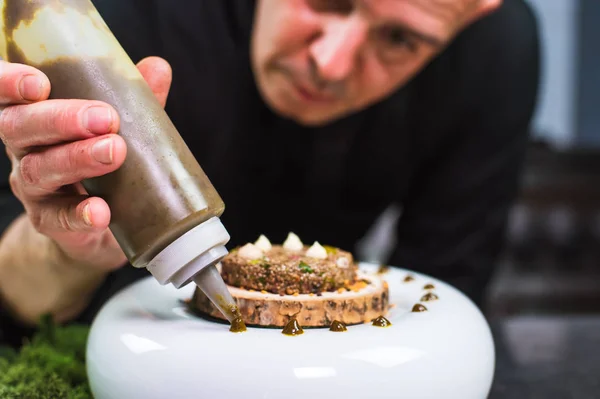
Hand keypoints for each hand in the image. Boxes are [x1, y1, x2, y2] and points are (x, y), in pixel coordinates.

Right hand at [0, 56, 171, 322]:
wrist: (99, 219)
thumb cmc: (102, 160)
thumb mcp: (116, 126)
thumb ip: (132, 98)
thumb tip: (157, 67)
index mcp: (33, 114)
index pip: (8, 95)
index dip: (9, 84)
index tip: (38, 82)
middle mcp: (24, 148)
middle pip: (20, 127)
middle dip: (60, 120)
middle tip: (105, 118)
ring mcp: (32, 186)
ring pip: (38, 170)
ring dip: (76, 159)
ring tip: (114, 152)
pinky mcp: (46, 220)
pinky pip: (56, 218)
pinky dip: (78, 214)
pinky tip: (100, 211)